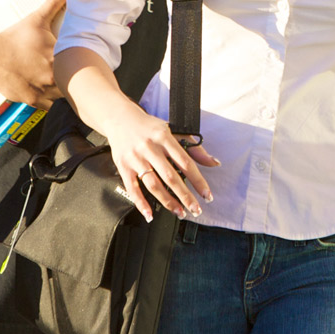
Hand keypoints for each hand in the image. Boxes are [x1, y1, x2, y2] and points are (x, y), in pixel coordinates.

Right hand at [0, 0, 70, 107]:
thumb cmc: (15, 37)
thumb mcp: (36, 19)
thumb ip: (55, 3)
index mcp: (56, 56)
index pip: (79, 66)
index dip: (81, 65)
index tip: (80, 63)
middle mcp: (50, 75)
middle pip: (72, 83)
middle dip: (72, 80)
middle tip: (68, 74)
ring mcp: (41, 89)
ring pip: (62, 96)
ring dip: (61, 91)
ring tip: (56, 82)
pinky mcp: (31, 100)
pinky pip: (49, 105)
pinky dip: (49, 100)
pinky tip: (45, 89)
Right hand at [104, 105, 219, 220]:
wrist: (120, 118)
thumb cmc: (149, 127)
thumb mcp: (173, 131)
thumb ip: (194, 147)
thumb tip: (214, 163)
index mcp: (164, 137)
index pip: (186, 163)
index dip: (198, 181)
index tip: (207, 195)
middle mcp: (150, 148)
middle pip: (170, 177)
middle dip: (185, 196)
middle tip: (196, 210)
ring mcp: (135, 158)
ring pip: (153, 185)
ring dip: (168, 202)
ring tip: (179, 212)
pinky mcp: (123, 166)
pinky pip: (132, 188)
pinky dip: (141, 203)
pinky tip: (150, 214)